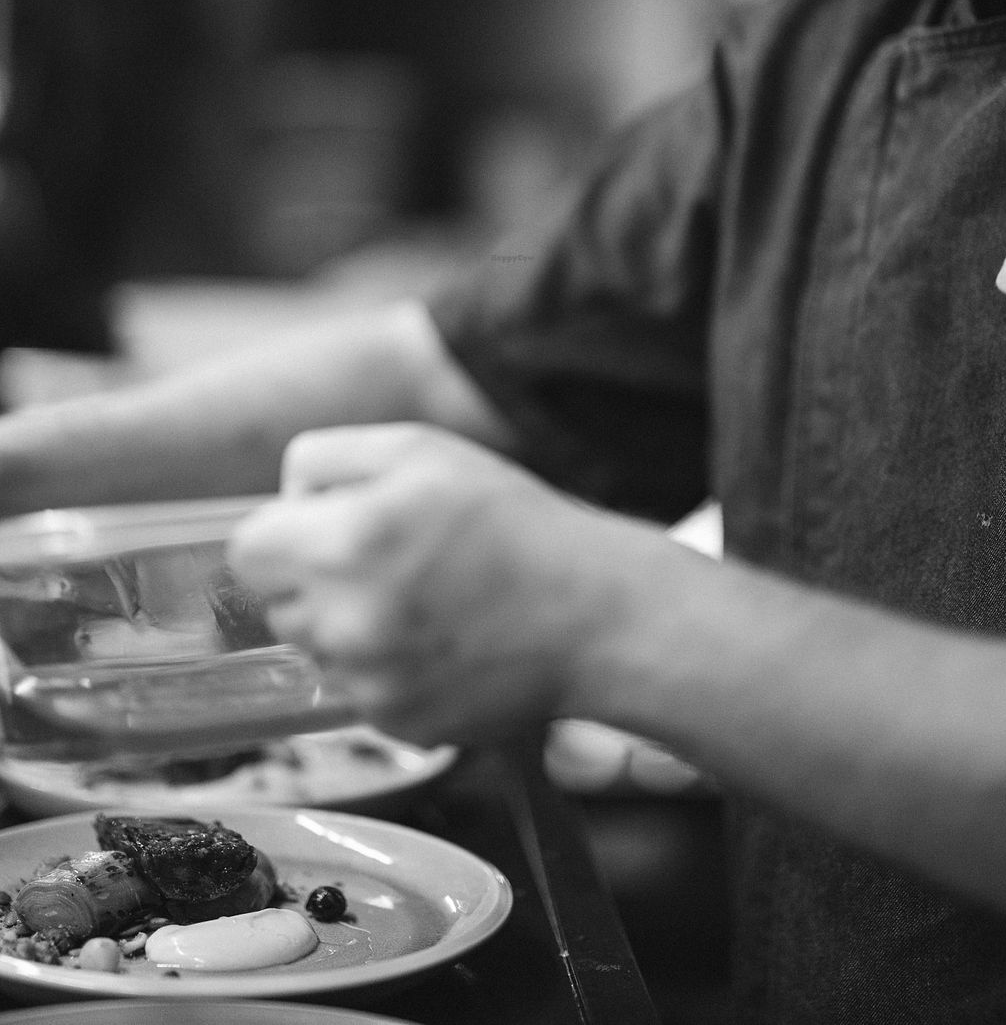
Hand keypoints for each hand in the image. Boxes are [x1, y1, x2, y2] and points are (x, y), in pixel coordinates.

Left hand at [227, 422, 652, 744]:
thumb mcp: (418, 447)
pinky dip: (387, 669)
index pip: (246, 552)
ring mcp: (371, 683)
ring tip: (423, 599)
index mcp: (344, 541)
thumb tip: (283, 498)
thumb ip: (325, 457)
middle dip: (315, 579)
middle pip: (276, 604)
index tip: (329, 528)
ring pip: (316, 650)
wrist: (592, 613)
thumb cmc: (509, 519)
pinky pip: (358, 691)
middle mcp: (347, 621)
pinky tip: (443, 640)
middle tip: (389, 559)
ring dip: (348, 626)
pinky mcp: (397, 725)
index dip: (284, 533)